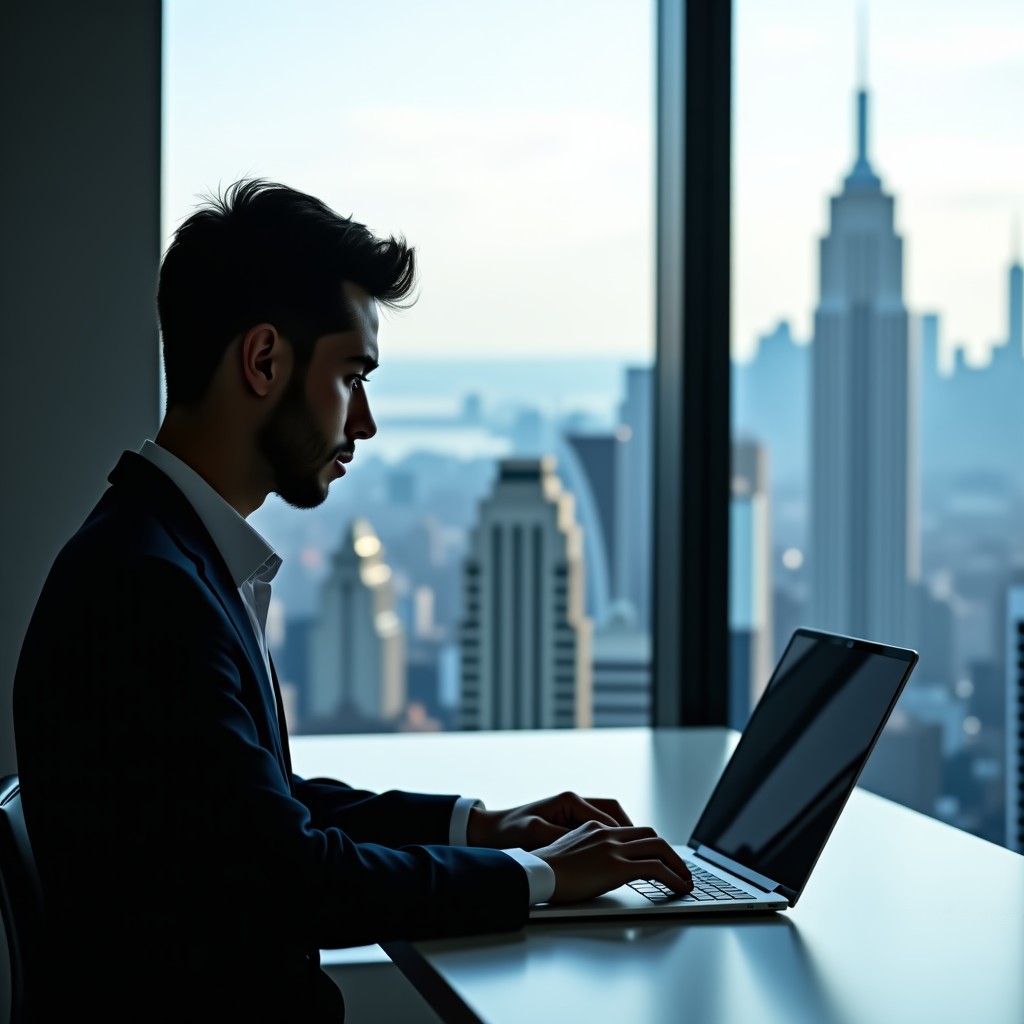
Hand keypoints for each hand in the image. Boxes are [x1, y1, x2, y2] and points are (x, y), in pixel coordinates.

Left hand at [467, 791, 633, 850]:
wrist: (490, 830)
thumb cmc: (510, 830)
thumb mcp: (536, 834)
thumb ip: (562, 837)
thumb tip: (588, 843)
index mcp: (569, 801)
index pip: (610, 815)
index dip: (626, 834)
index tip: (640, 851)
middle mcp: (575, 803)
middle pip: (616, 814)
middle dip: (633, 832)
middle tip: (648, 853)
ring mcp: (573, 812)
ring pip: (610, 820)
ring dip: (624, 836)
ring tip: (637, 856)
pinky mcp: (569, 823)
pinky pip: (599, 829)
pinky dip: (611, 841)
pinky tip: (614, 858)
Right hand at [532, 820, 692, 903]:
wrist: (535, 871)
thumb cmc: (544, 869)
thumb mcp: (567, 852)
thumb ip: (585, 853)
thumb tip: (593, 867)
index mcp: (595, 827)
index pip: (633, 831)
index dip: (651, 844)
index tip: (661, 858)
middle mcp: (608, 833)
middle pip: (651, 836)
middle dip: (670, 853)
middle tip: (680, 869)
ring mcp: (613, 848)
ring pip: (659, 848)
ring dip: (678, 865)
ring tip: (686, 880)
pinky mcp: (617, 867)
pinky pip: (655, 868)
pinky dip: (673, 877)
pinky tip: (680, 888)